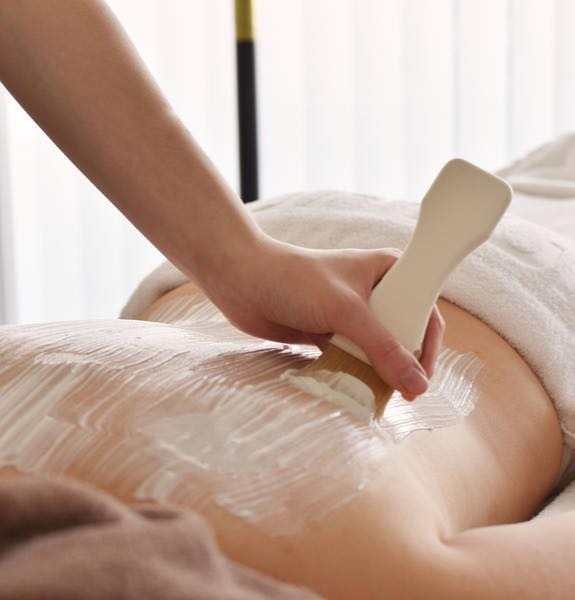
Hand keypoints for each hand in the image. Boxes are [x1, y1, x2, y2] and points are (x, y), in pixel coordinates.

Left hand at [201, 236, 444, 399]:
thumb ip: (382, 349)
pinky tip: (354, 391)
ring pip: (375, 350)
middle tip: (402, 393)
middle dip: (402, 363)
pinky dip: (352, 374)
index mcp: (388, 271)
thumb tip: (416, 386)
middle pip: (402, 335)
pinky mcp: (327, 332)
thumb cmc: (295, 280)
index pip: (424, 309)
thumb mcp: (346, 311)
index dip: (429, 344)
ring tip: (379, 397)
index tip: (424, 377)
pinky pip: (350, 358)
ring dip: (376, 372)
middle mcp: (373, 292)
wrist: (241, 281)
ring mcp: (349, 314)